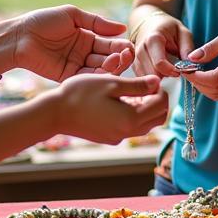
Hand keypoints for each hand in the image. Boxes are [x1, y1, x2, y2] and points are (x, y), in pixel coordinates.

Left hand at [12, 6, 134, 81]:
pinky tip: (104, 71)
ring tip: (116, 61)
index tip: (129, 47)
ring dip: (110, 67)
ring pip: (99, 70)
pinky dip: (96, 76)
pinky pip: (85, 78)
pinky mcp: (66, 77)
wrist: (19, 36)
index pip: (110, 43)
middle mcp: (84, 53)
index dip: (120, 46)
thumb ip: (97, 23)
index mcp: (87, 38)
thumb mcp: (73, 15)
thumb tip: (123, 28)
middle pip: (108, 58)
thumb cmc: (43, 21)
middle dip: (119, 58)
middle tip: (126, 56)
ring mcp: (76, 66)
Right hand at [47, 74, 168, 143]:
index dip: (161, 90)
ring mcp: (117, 138)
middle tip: (146, 85)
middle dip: (157, 101)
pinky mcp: (109, 138)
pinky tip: (120, 101)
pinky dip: (133, 115)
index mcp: (131, 119)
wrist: (55, 113)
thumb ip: (138, 85)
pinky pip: (129, 128)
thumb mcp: (112, 84)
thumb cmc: (81, 94)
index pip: (161, 105)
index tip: (151, 78)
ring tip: (132, 91)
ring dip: (146, 108)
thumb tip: (157, 82)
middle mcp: (127, 133)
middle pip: (157, 119)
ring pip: (144, 125)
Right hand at [133, 10, 194, 77]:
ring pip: (147, 79)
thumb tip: (190, 66)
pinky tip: (160, 72)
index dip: (172, 71)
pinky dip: (152, 80)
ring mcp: (134, 58)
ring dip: (159, 79)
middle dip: (165, 77)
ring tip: (167, 70)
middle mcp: (140, 49)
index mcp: (153, 39)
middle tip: (174, 71)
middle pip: (152, 74)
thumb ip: (187, 48)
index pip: (159, 64)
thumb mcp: (182, 32)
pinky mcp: (133, 65)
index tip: (179, 70)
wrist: (149, 23)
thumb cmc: (168, 28)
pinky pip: (143, 79)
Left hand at [184, 21, 217, 102]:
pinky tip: (210, 78)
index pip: (214, 79)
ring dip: (205, 89)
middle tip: (188, 73)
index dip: (196, 78)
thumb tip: (191, 58)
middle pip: (215, 90)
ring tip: (197, 75)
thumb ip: (210, 48)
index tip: (186, 70)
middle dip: (198, 84)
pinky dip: (216, 89)